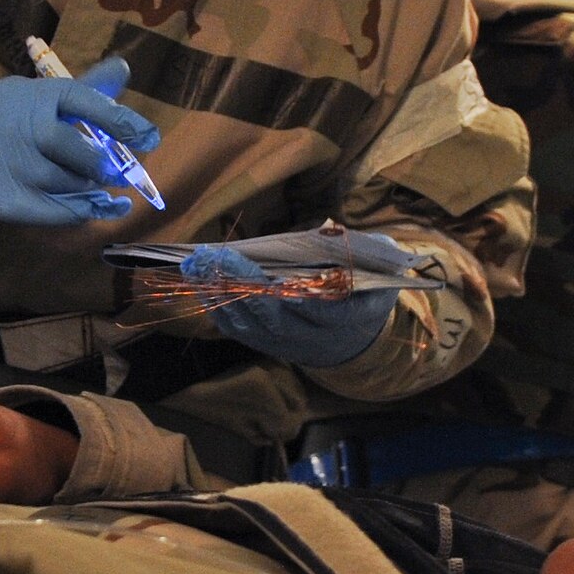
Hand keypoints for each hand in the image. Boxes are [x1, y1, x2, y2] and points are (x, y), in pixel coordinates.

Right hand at [0, 55, 158, 225]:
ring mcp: (15, 167)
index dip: (122, 121)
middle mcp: (27, 129)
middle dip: (104, 166)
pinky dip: (86, 212)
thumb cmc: (16, 117)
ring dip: (91, 188)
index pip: (86, 102)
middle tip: (118, 173)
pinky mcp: (8, 200)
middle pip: (81, 154)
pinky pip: (60, 212)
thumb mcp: (44, 94)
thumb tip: (124, 68)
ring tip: (94, 184)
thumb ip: (86, 88)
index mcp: (40, 96)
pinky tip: (101, 208)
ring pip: (73, 186)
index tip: (149, 138)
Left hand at [180, 235, 410, 368]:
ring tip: (197, 264)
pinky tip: (198, 281)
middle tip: (219, 257)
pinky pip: (238, 330)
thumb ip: (361, 249)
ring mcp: (288, 345)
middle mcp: (316, 338)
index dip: (306, 302)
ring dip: (221, 294)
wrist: (354, 339)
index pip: (328, 313)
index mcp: (352, 317)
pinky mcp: (267, 345)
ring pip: (252, 325)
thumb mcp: (375, 266)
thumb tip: (327, 229)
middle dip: (246, 286)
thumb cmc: (364, 288)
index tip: (284, 285)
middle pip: (277, 318)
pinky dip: (216, 305)